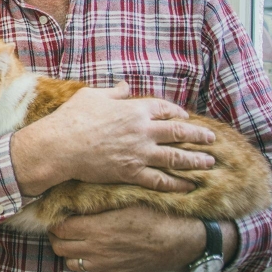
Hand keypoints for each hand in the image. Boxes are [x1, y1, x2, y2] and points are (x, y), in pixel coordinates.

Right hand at [11, 82, 215, 194]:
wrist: (60, 145)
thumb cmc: (72, 118)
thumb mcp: (92, 96)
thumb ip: (113, 92)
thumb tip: (125, 86)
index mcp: (134, 109)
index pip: (164, 109)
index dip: (177, 112)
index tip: (185, 117)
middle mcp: (142, 130)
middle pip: (178, 132)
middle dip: (197, 136)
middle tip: (211, 139)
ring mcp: (139, 153)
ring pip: (176, 157)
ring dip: (195, 160)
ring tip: (209, 162)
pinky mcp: (132, 172)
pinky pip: (161, 180)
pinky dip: (177, 184)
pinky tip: (189, 186)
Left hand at [47, 208, 204, 271]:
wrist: (181, 241)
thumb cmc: (155, 216)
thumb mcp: (126, 200)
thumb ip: (100, 200)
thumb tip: (77, 192)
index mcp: (98, 228)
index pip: (60, 228)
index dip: (54, 220)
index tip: (57, 211)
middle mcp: (97, 249)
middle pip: (59, 246)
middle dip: (56, 234)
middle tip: (60, 223)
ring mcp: (105, 264)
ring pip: (69, 261)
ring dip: (67, 249)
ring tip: (73, 236)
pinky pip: (86, 270)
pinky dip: (81, 260)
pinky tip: (88, 248)